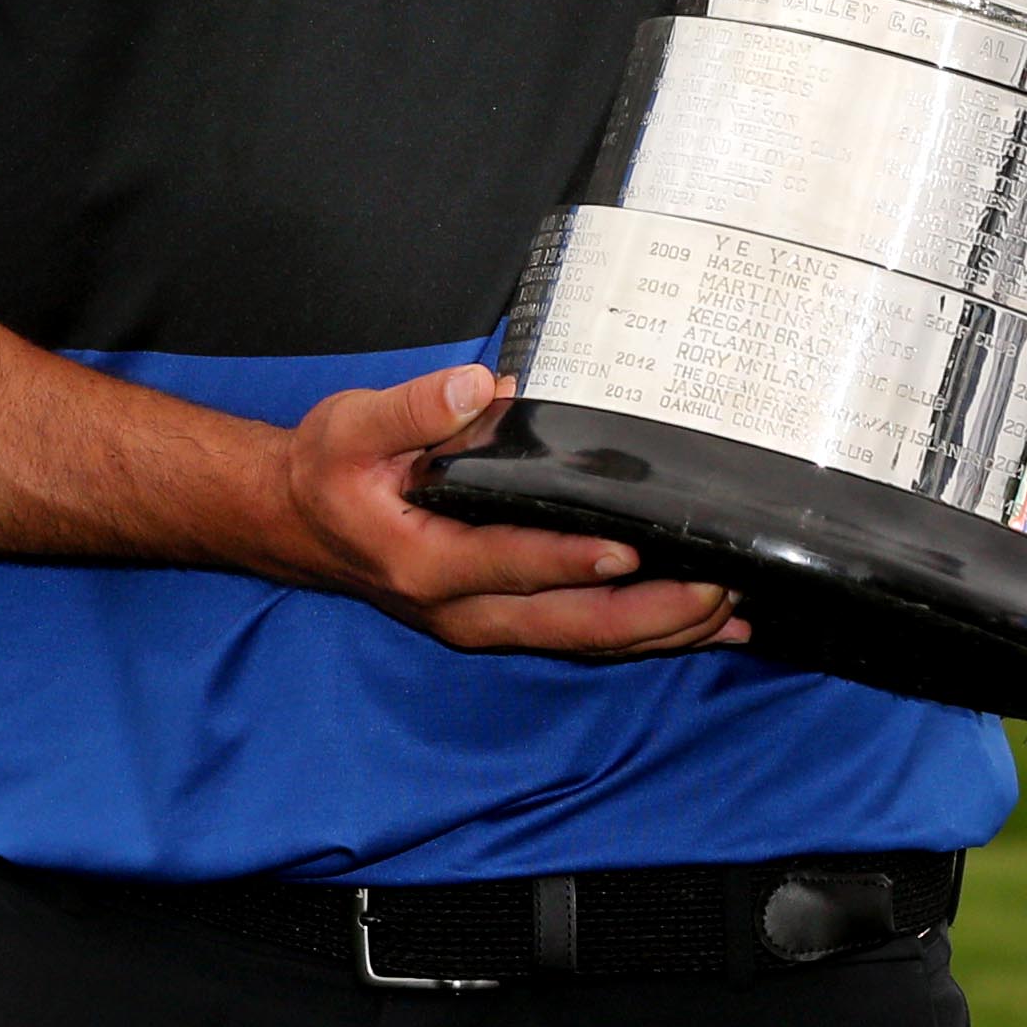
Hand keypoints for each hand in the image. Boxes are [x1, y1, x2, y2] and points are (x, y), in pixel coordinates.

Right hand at [265, 363, 746, 658]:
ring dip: (656, 634)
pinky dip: (637, 635)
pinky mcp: (500, 620)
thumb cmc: (329, 474)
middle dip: (646, 615)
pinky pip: (576, 637)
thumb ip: (416, 408)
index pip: (512, 561)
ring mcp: (482, 623)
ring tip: (730, 618)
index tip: (631, 551)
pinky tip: (692, 628)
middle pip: (566, 624)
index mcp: (426, 562)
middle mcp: (460, 608)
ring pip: (580, 641)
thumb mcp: (352, 427)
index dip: (571, 560)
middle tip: (717, 593)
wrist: (295, 525)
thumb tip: (478, 385)